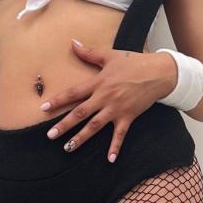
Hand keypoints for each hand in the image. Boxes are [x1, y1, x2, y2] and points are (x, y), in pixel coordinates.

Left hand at [41, 40, 177, 161]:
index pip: (73, 93)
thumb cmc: (134, 62)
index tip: (44, 109)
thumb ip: (89, 52)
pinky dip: (115, 147)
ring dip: (81, 138)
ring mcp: (116, 109)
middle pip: (80, 113)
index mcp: (98, 83)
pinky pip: (120, 135)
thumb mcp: (110, 55)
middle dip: (64, 125)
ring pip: (95, 126)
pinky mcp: (128, 117)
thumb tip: (73, 43)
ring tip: (68, 148)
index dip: (58, 101)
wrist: (158, 73)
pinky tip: (110, 159)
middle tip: (50, 135)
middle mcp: (104, 98)